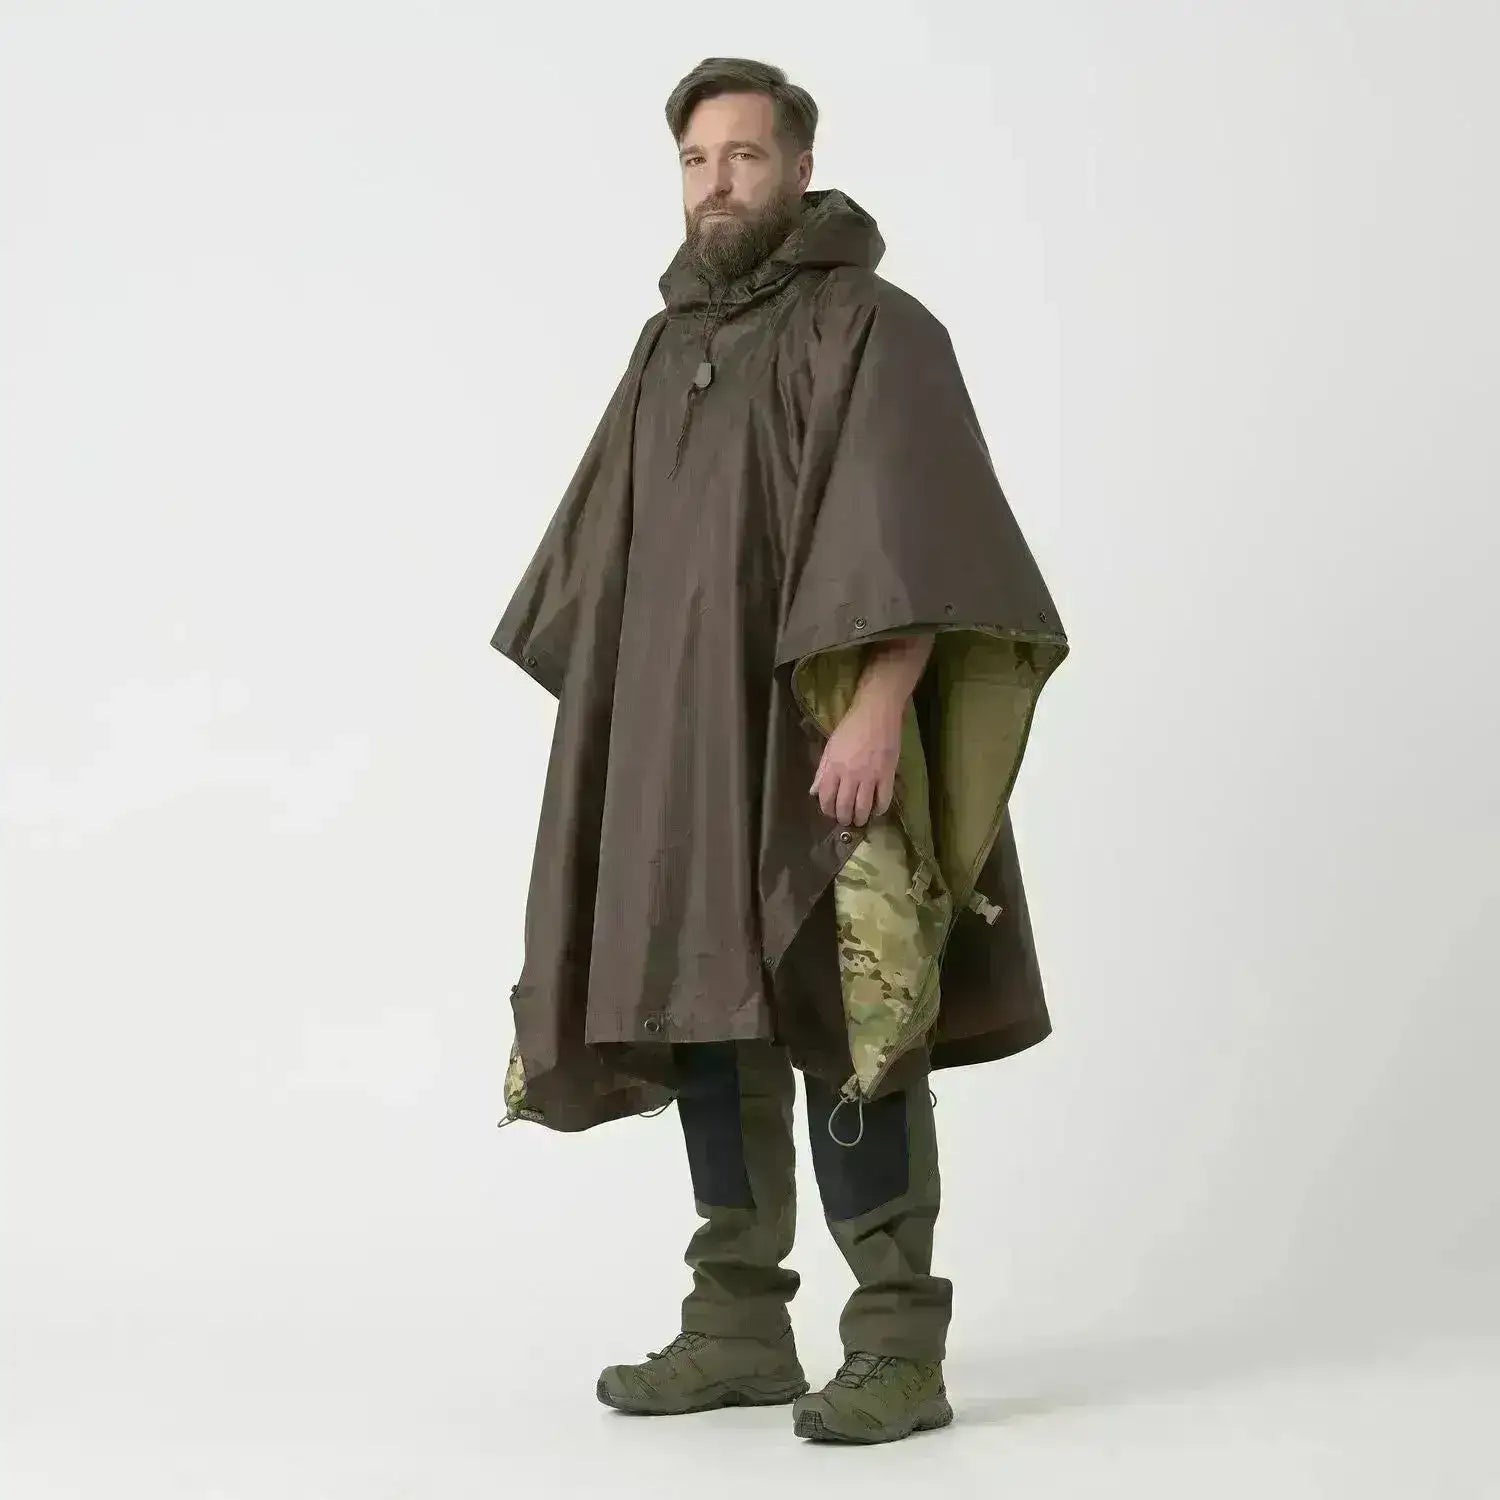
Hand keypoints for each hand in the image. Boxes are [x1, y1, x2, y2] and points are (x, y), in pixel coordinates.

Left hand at [809, 694, 901, 825]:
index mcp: (833, 766)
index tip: (830, 812)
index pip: (826, 797)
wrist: (876, 711)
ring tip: (860, 820)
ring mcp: (870, 775)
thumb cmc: (851, 726)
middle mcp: (850, 774)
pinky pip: (884, 799)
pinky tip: (877, 810)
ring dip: (860, 818)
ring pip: (863, 807)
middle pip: (844, 806)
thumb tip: (814, 792)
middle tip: (845, 820)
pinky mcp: (887, 774)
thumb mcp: (831, 747)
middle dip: (843, 818)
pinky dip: (879, 809)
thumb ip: (822, 771)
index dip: (827, 809)